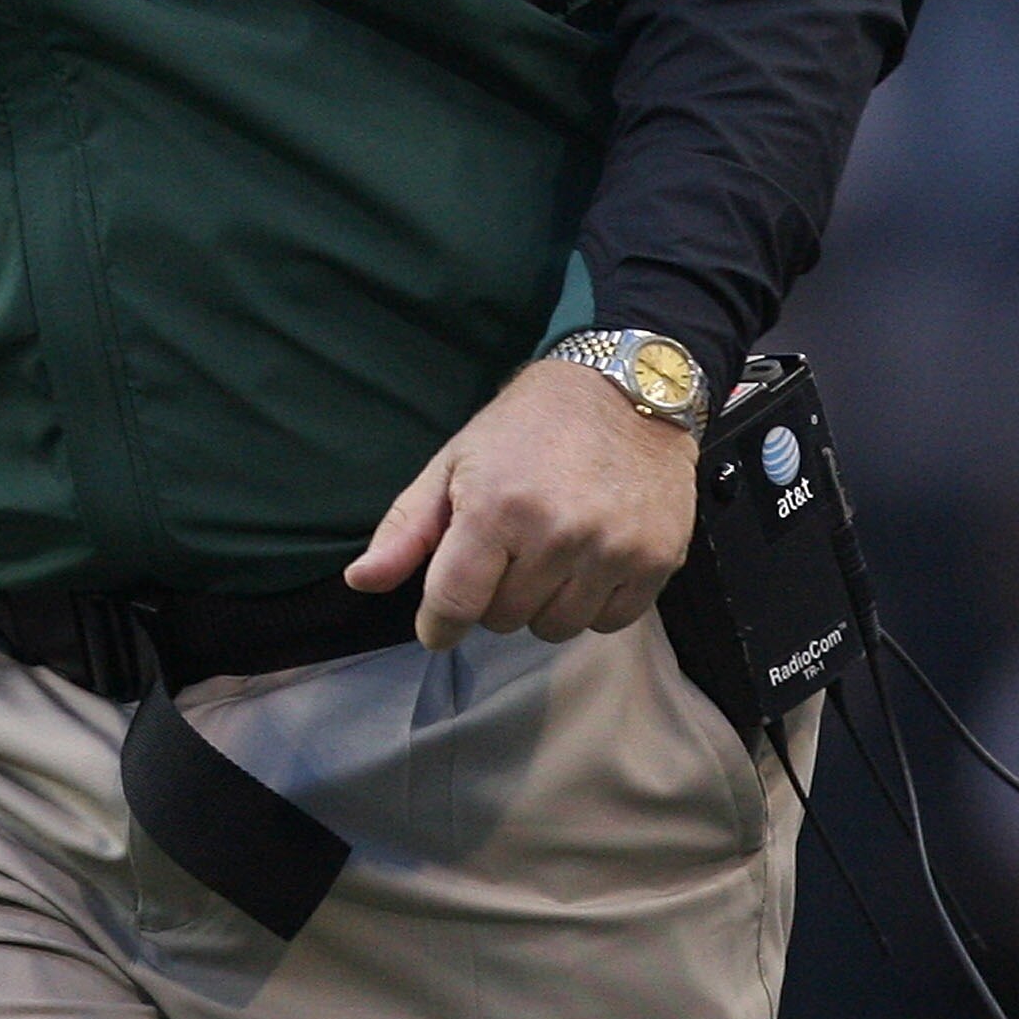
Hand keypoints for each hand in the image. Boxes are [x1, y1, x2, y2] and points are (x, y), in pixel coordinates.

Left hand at [343, 359, 697, 653]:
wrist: (625, 389)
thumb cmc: (526, 427)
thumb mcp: (454, 464)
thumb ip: (405, 528)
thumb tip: (360, 581)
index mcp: (494, 508)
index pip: (454, 604)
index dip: (438, 624)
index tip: (438, 622)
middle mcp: (555, 534)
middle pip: (503, 620)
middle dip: (493, 596)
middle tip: (505, 551)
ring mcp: (612, 550)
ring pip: (556, 628)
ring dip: (542, 604)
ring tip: (547, 553)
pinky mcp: (657, 560)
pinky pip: (609, 622)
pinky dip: (592, 603)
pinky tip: (588, 560)